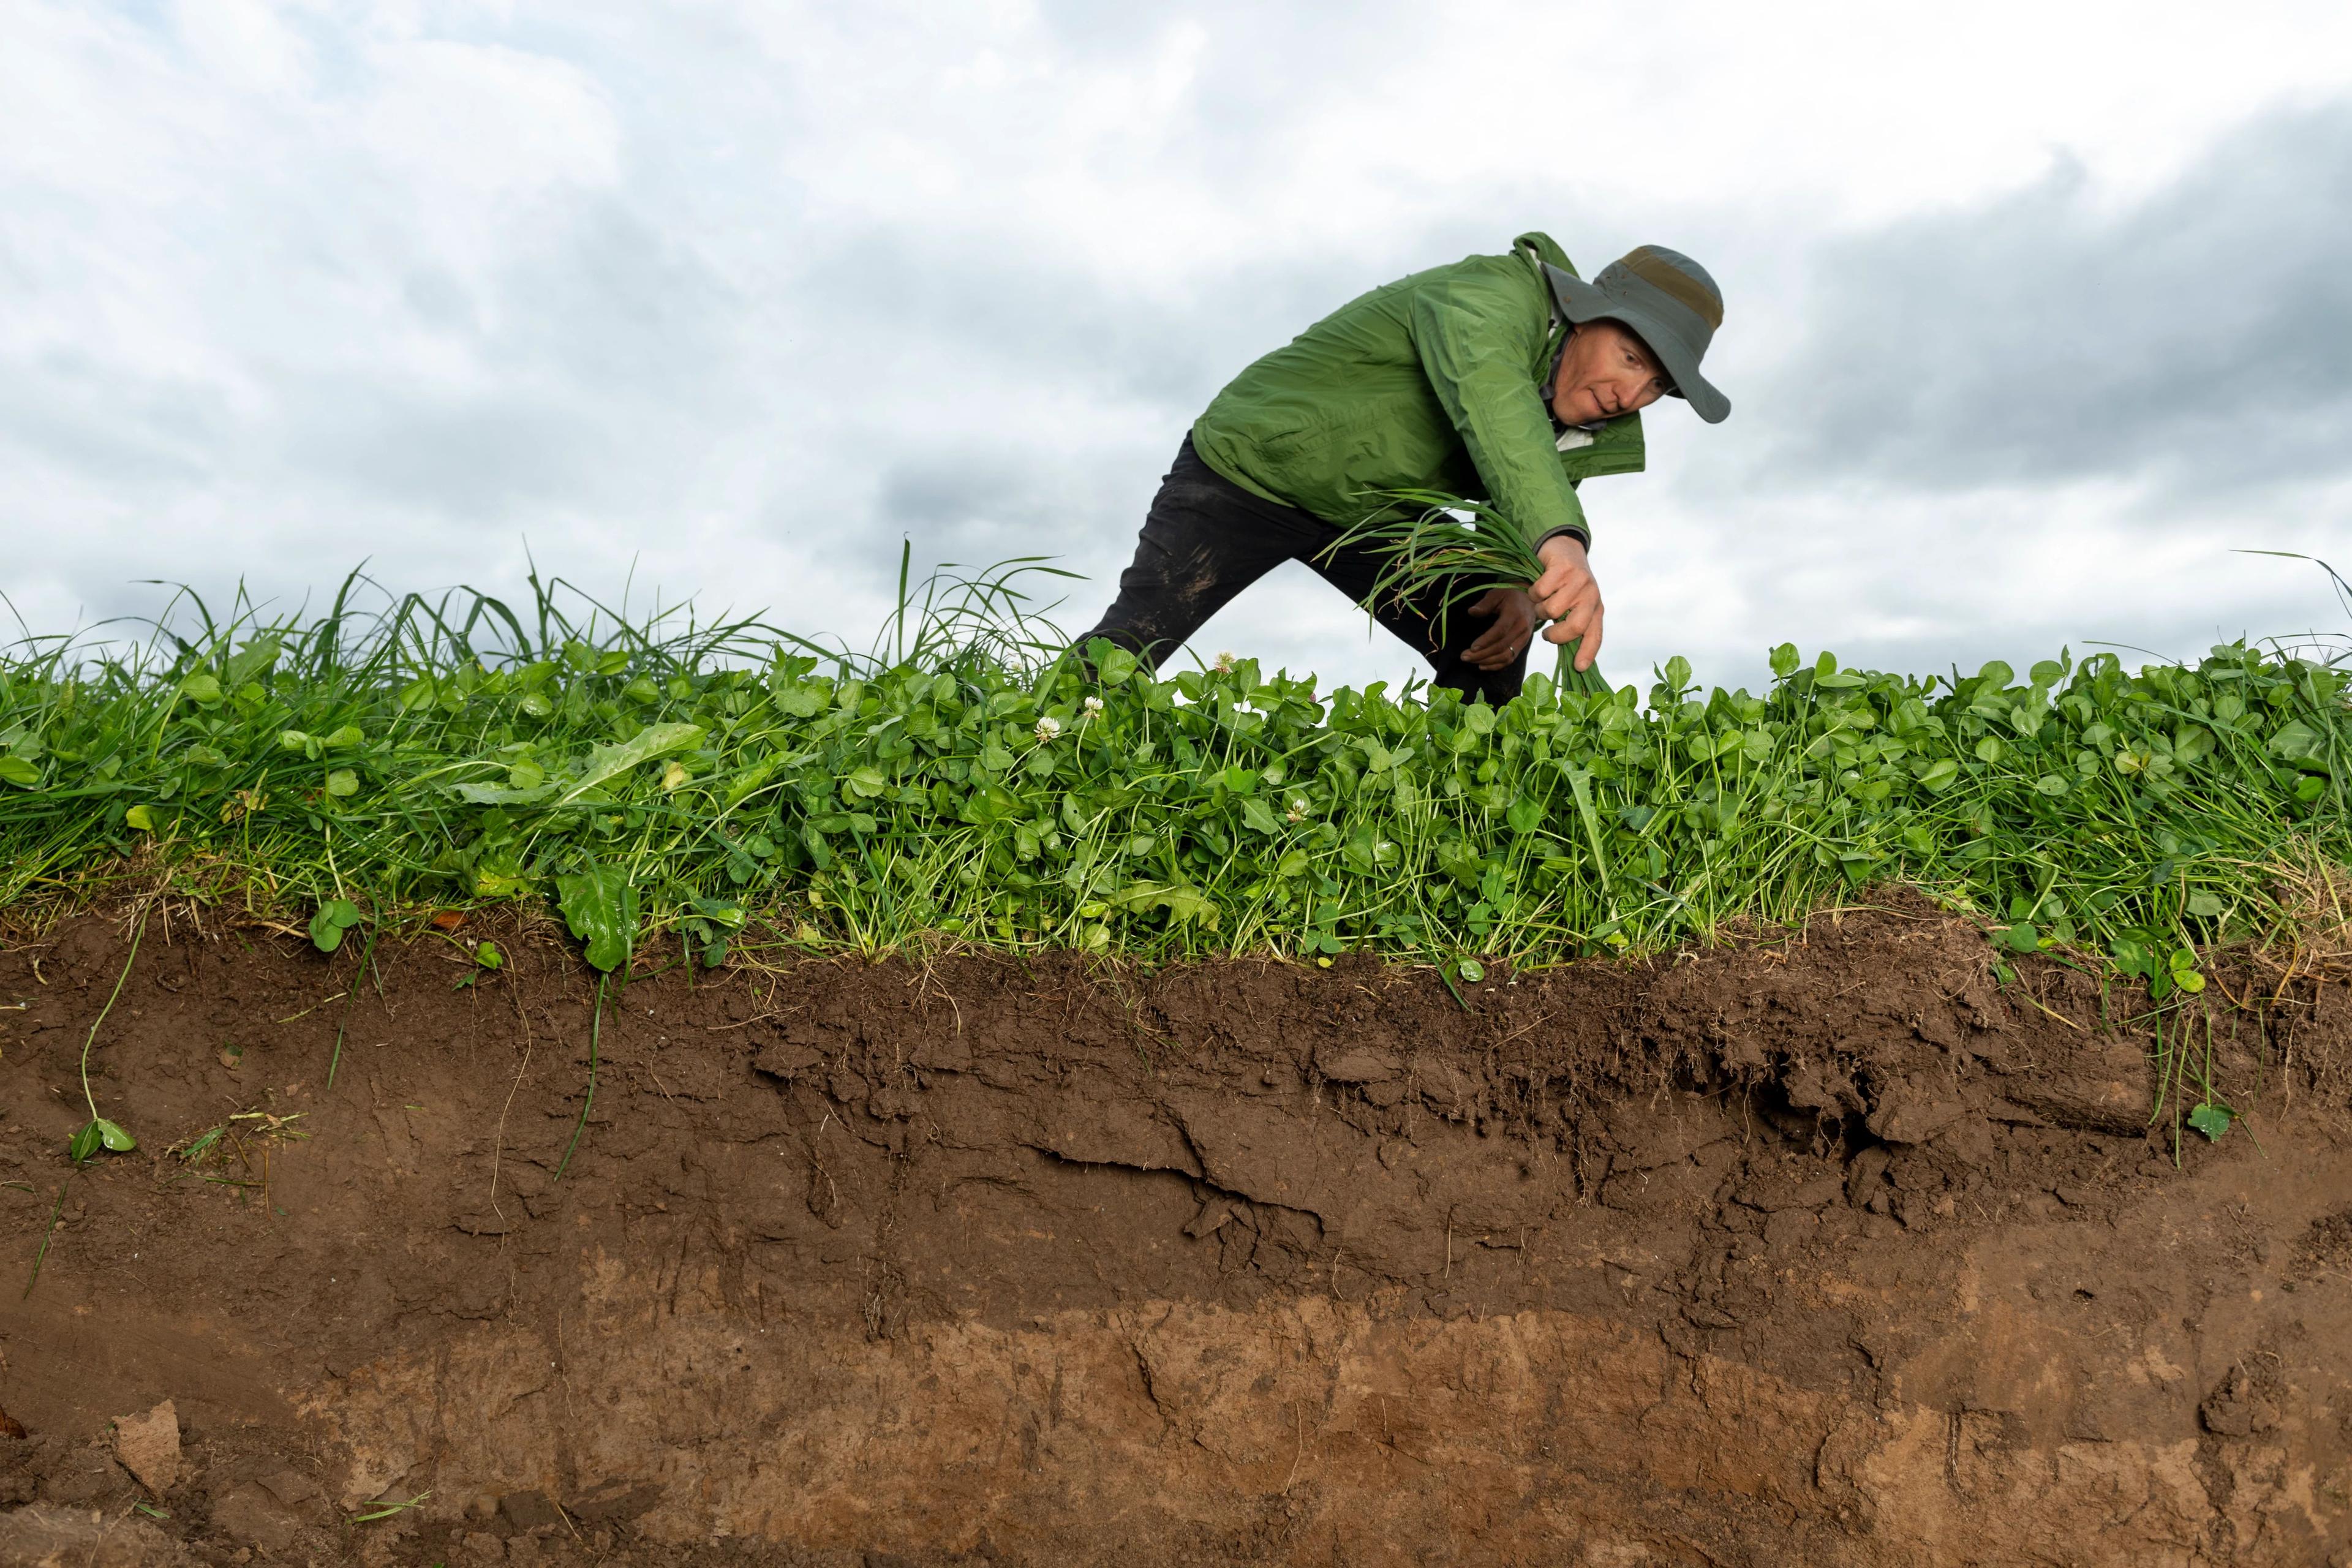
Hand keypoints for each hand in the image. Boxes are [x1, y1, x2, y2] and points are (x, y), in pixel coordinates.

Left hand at [1460, 588, 1537, 670]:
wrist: (1532, 602)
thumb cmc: (1510, 597)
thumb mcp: (1497, 594)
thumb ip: (1485, 603)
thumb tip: (1471, 612)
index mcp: (1515, 614)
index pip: (1500, 631)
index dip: (1486, 641)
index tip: (1472, 647)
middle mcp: (1521, 629)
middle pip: (1501, 647)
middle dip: (1481, 654)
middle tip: (1464, 656)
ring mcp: (1524, 639)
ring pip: (1506, 656)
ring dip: (1487, 661)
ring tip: (1470, 660)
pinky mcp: (1523, 646)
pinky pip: (1510, 659)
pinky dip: (1496, 665)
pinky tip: (1482, 665)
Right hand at [1531, 535, 1603, 670]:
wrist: (1563, 547)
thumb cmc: (1565, 584)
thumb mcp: (1574, 605)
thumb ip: (1571, 624)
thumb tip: (1569, 657)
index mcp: (1595, 608)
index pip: (1595, 634)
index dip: (1587, 652)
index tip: (1579, 667)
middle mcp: (1591, 595)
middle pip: (1575, 626)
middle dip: (1556, 635)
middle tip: (1547, 633)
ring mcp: (1579, 581)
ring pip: (1552, 609)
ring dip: (1539, 608)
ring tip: (1543, 599)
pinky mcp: (1564, 569)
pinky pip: (1540, 591)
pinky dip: (1533, 591)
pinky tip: (1540, 584)